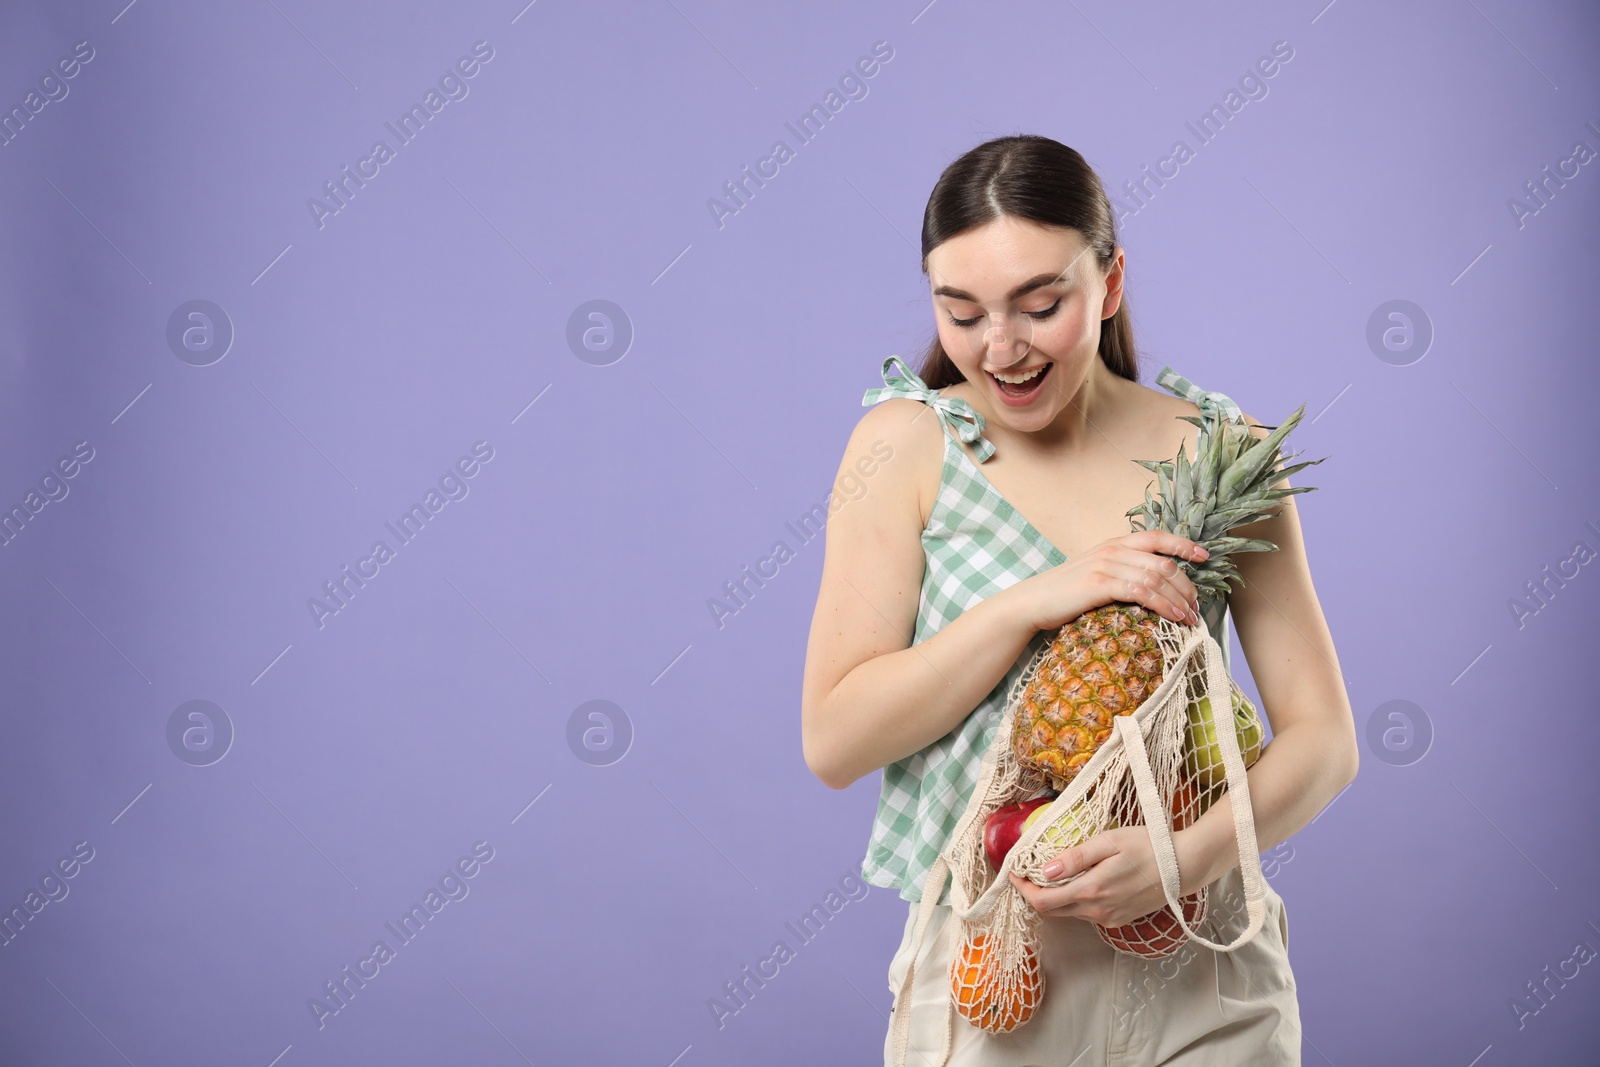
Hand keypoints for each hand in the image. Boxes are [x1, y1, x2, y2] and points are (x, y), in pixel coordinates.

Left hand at [1007, 825, 1183, 927]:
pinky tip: (1078, 881)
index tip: (1013, 872)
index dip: (1022, 889)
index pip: (1042, 901)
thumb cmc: (1147, 846)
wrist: (1184, 866)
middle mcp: (1097, 911)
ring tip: (1051, 872)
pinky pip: (1086, 913)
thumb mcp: (1108, 842)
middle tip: (1026, 872)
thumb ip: (1075, 858)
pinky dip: (1074, 900)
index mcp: (1091, 891)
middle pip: (1052, 911)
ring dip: (1054, 896)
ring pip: (1069, 912)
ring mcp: (1109, 918)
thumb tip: (1044, 871)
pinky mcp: (1118, 919)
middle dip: (1034, 893)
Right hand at [1012, 530, 1208, 631]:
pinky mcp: (1099, 585)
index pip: (1156, 536)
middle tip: (1196, 607)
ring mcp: (1105, 566)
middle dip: (1186, 586)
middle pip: (1163, 563)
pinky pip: (1141, 592)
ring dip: (1178, 599)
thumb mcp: (1096, 574)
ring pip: (1156, 578)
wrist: (1032, 602)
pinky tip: (1172, 616)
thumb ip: (1121, 572)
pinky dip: (1162, 605)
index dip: (1183, 544)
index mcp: (1114, 544)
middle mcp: (1112, 550)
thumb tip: (1153, 587)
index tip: (1205, 556)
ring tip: (1189, 617)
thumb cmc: (1065, 594)